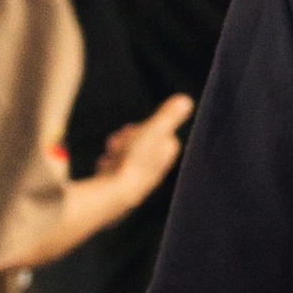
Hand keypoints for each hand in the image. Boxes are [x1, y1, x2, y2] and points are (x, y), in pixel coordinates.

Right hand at [96, 92, 191, 208]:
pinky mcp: (124, 187)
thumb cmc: (136, 161)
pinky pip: (115, 168)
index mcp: (167, 152)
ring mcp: (140, 177)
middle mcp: (157, 166)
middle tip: (119, 141)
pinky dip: (109, 164)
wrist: (117, 192)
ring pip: (126, 154)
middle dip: (128, 138)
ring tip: (112, 153)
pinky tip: (106, 166)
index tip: (133, 129)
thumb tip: (186, 100)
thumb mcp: (154, 130)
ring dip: (117, 150)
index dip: (144, 127)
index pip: (160, 132)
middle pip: (141, 142)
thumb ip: (168, 115)